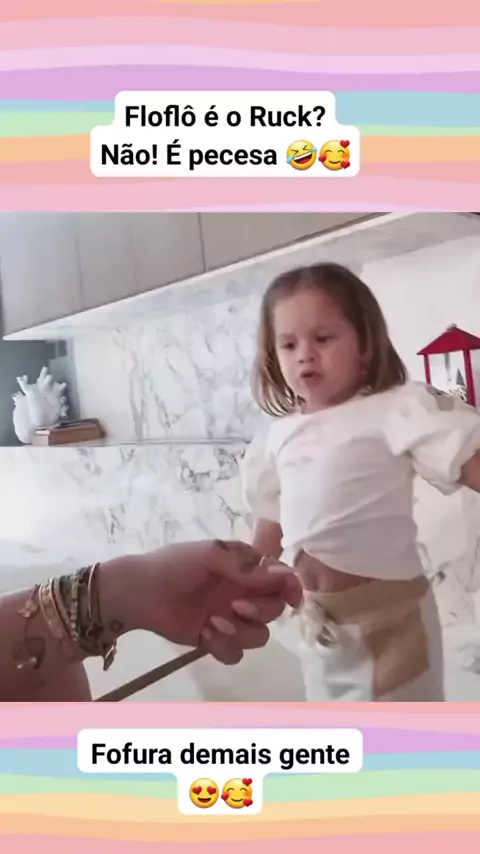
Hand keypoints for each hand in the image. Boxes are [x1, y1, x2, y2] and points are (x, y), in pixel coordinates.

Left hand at [126, 540, 301, 664]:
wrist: (138, 593)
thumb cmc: (174, 566)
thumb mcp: (210, 555)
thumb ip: (246, 567)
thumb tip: (284, 574)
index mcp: (243, 568)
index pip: (280, 578)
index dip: (291, 588)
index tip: (291, 599)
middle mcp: (241, 593)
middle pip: (274, 610)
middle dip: (261, 611)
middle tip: (235, 606)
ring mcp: (230, 618)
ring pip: (259, 636)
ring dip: (241, 632)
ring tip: (213, 623)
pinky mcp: (215, 640)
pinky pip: (236, 654)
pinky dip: (223, 646)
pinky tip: (204, 634)